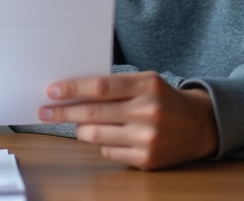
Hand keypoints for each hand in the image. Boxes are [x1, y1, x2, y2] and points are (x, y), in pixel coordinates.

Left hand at [38, 72, 217, 169]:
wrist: (199, 125)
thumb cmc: (164, 99)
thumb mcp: (145, 82)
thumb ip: (115, 85)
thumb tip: (74, 92)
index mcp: (146, 86)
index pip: (100, 86)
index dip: (72, 89)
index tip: (51, 91)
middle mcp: (147, 111)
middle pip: (93, 112)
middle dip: (63, 112)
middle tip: (44, 111)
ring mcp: (147, 138)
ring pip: (96, 135)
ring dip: (81, 129)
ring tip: (78, 123)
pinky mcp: (147, 159)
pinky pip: (109, 152)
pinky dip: (102, 143)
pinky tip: (108, 136)